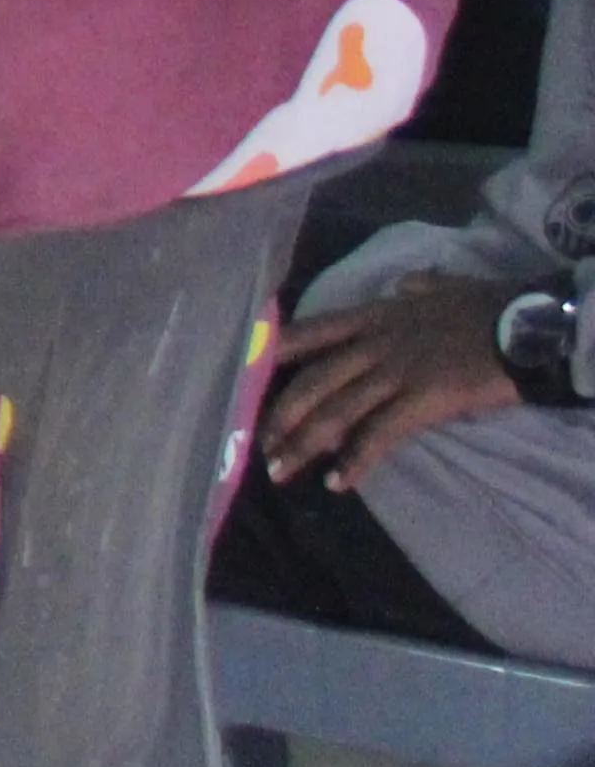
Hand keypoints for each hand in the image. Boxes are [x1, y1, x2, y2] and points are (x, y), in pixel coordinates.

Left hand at [261, 282, 522, 487]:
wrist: (522, 325)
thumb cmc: (484, 307)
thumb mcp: (439, 286)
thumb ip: (415, 288)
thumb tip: (405, 285)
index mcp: (374, 316)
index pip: (311, 332)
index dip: (276, 352)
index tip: (244, 370)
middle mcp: (374, 344)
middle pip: (313, 381)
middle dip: (280, 415)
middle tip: (259, 444)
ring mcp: (395, 372)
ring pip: (336, 411)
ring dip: (304, 445)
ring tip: (280, 469)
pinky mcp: (422, 400)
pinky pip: (380, 434)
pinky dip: (357, 460)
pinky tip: (339, 482)